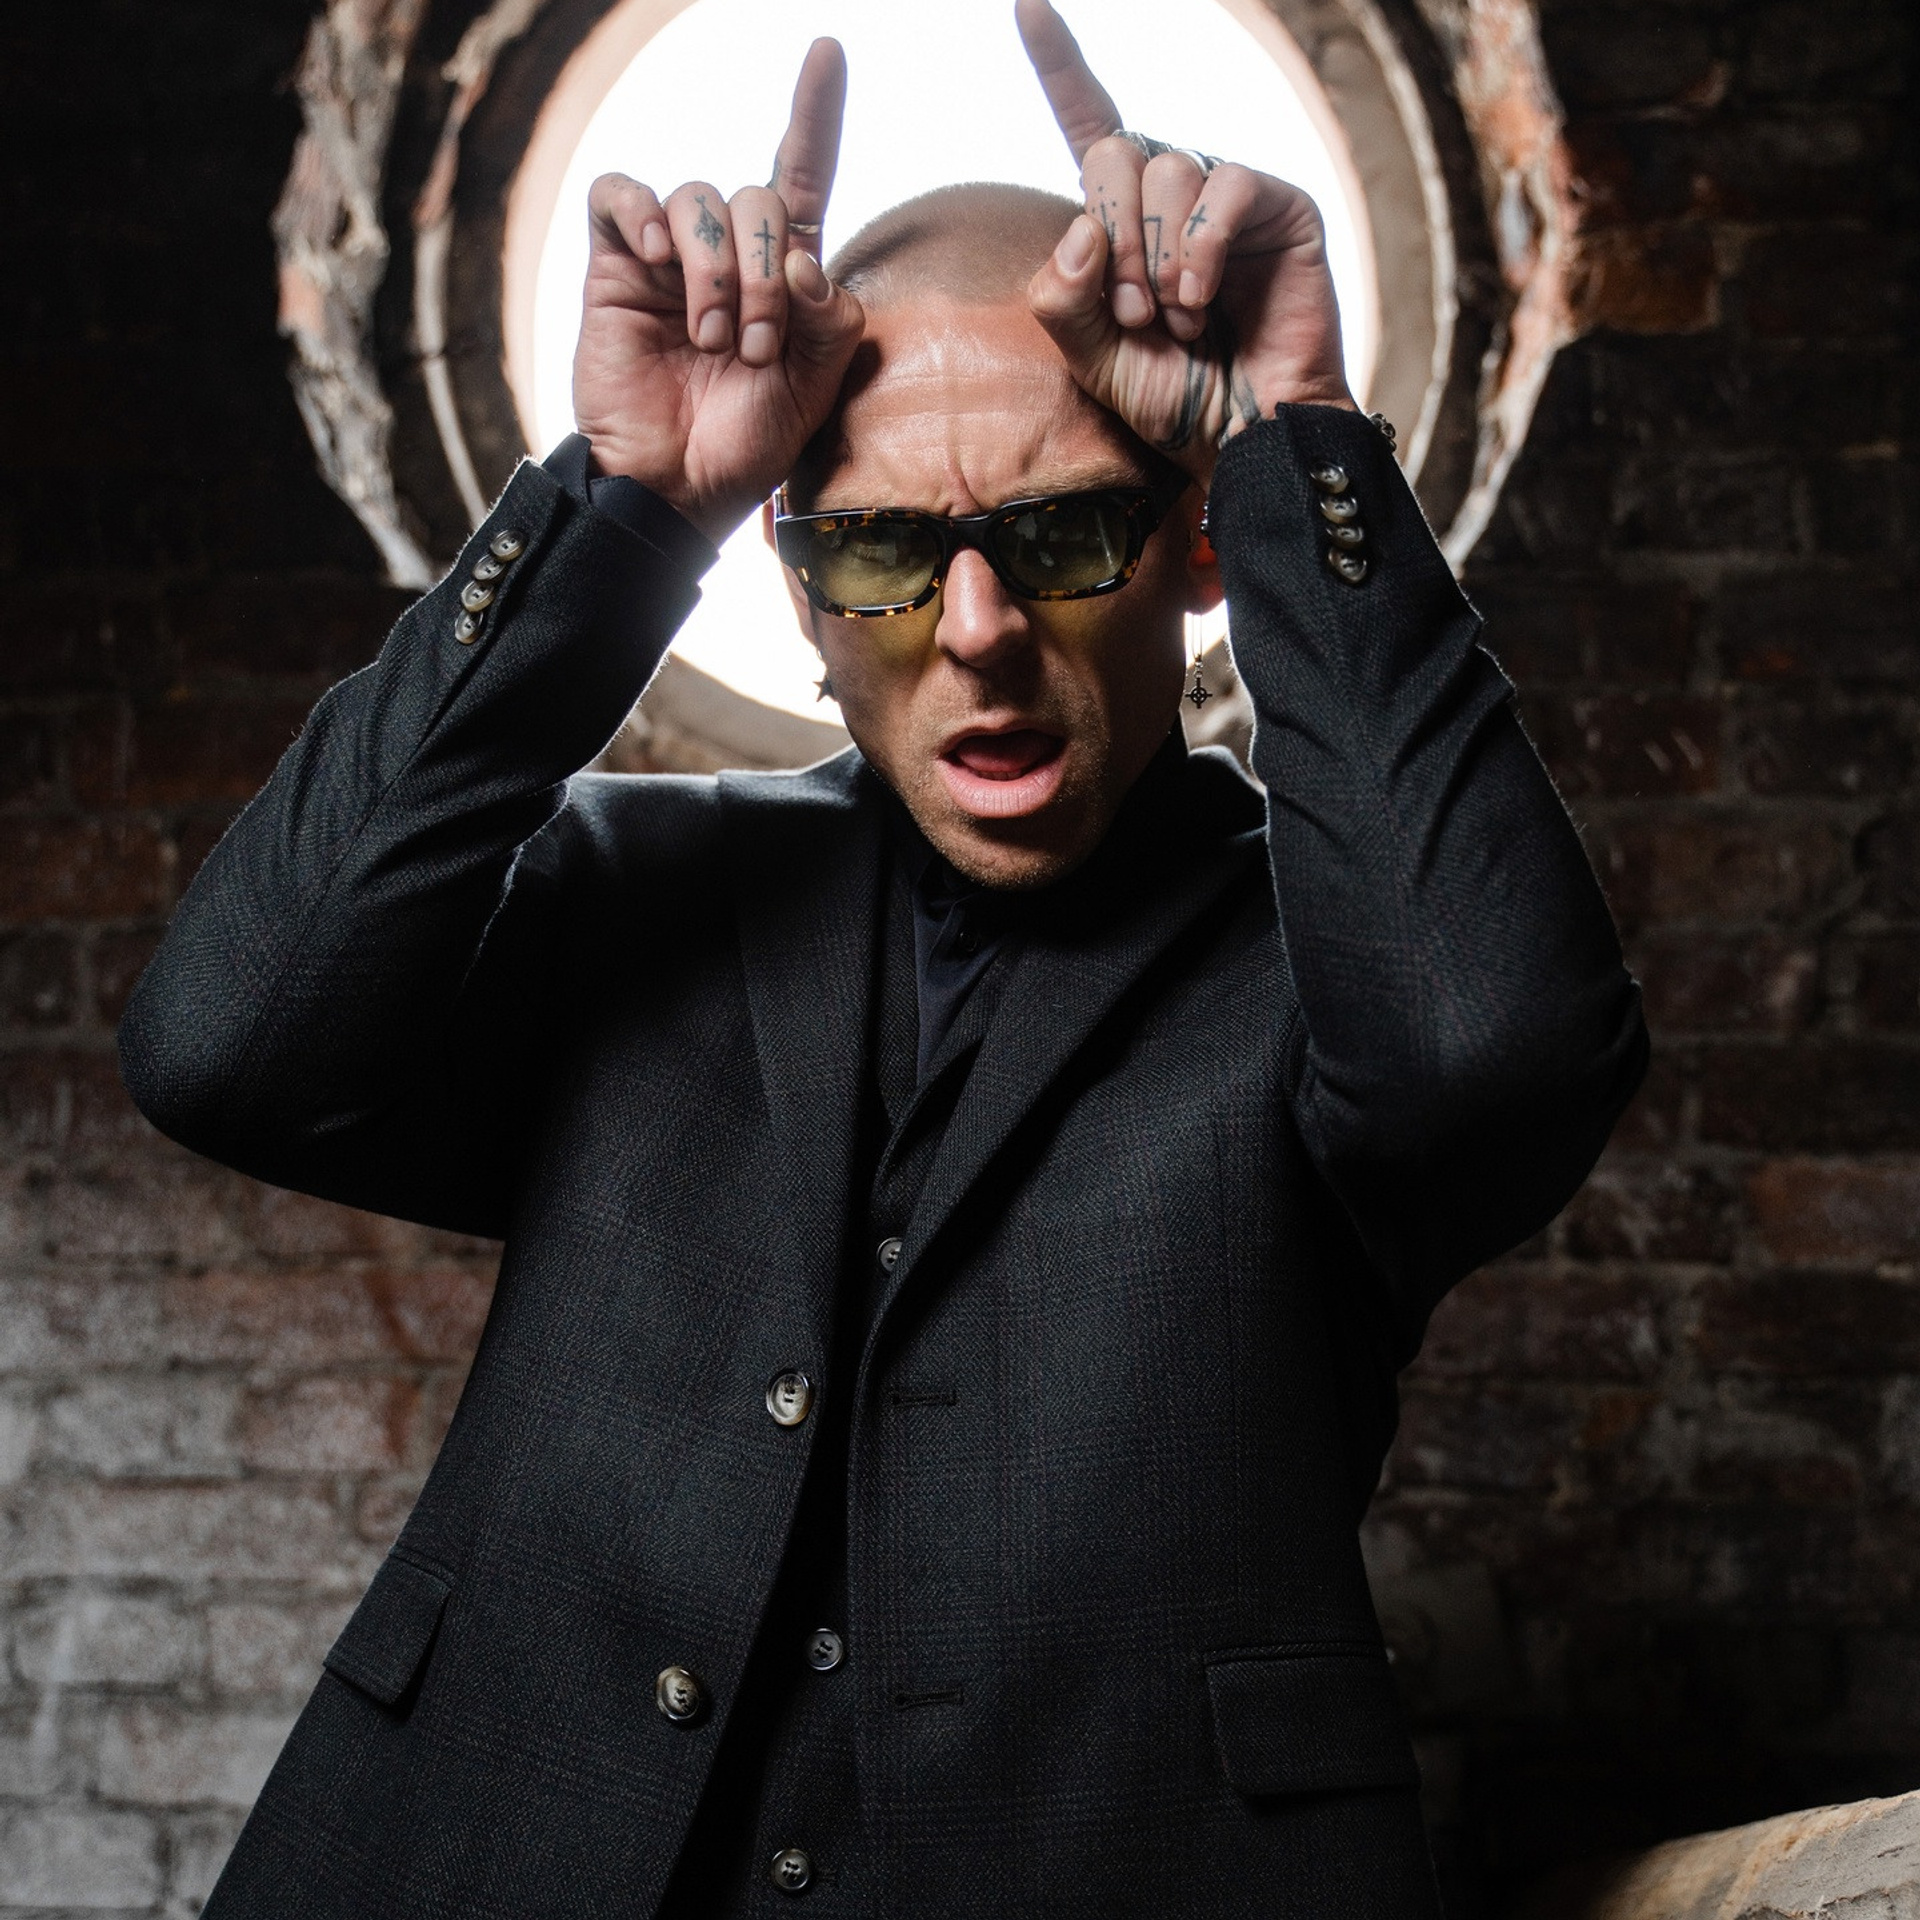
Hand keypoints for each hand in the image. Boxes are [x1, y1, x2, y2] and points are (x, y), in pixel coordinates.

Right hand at [569, 38, 865, 543]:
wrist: (677, 487)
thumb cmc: (747, 444)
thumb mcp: (815, 388)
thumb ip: (831, 318)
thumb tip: (802, 257)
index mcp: (786, 275)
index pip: (804, 175)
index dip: (815, 114)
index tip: (828, 52)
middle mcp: (729, 254)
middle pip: (759, 198)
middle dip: (767, 273)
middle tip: (755, 346)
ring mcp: (669, 257)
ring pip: (700, 198)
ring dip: (715, 270)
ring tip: (710, 339)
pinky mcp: (615, 264)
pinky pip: (623, 193)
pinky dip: (644, 215)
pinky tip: (657, 262)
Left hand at [1016, 0, 1355, 487]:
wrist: (1242, 440)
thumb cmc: (1172, 402)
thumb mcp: (1091, 359)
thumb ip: (1061, 299)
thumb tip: (1080, 227)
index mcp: (1122, 221)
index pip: (1087, 126)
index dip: (1059, 64)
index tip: (1026, 3)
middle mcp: (1174, 196)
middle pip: (1117, 151)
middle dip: (1113, 238)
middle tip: (1136, 314)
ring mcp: (1228, 198)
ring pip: (1168, 168)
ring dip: (1159, 258)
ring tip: (1176, 320)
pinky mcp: (1279, 209)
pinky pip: (1225, 187)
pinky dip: (1201, 250)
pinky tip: (1200, 301)